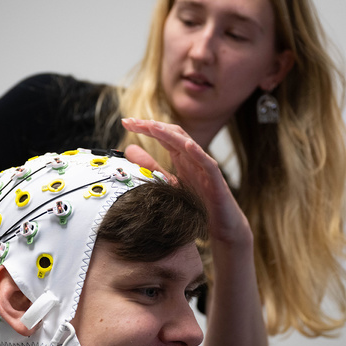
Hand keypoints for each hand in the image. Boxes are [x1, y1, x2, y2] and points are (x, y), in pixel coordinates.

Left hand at [121, 118, 251, 245]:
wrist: (220, 224)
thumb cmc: (197, 204)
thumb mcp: (167, 183)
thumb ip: (150, 166)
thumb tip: (129, 150)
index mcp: (182, 157)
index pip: (162, 136)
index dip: (145, 127)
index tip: (126, 122)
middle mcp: (193, 158)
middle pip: (173, 134)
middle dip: (152, 126)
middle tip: (132, 121)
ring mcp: (205, 167)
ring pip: (189, 144)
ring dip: (170, 134)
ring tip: (153, 127)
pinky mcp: (216, 181)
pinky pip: (208, 164)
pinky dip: (199, 153)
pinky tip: (188, 145)